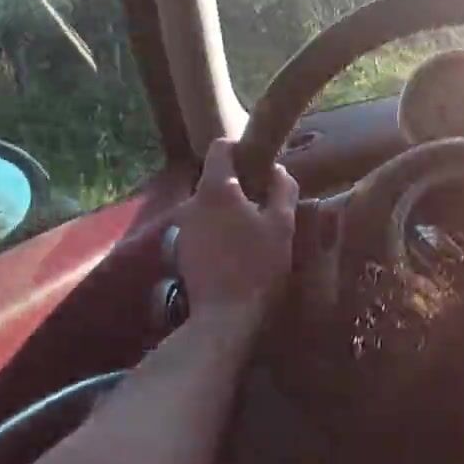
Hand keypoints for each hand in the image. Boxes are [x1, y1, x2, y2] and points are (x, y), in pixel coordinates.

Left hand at [176, 138, 296, 315]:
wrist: (225, 316)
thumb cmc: (258, 267)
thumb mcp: (282, 226)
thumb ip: (282, 190)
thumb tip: (278, 170)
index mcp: (216, 188)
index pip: (221, 148)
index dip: (242, 149)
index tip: (262, 164)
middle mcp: (192, 201)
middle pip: (215, 178)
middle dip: (239, 185)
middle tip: (265, 202)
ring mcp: (183, 227)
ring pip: (209, 206)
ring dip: (229, 210)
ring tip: (253, 231)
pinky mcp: (181, 250)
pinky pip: (203, 228)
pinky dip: (219, 231)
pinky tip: (237, 253)